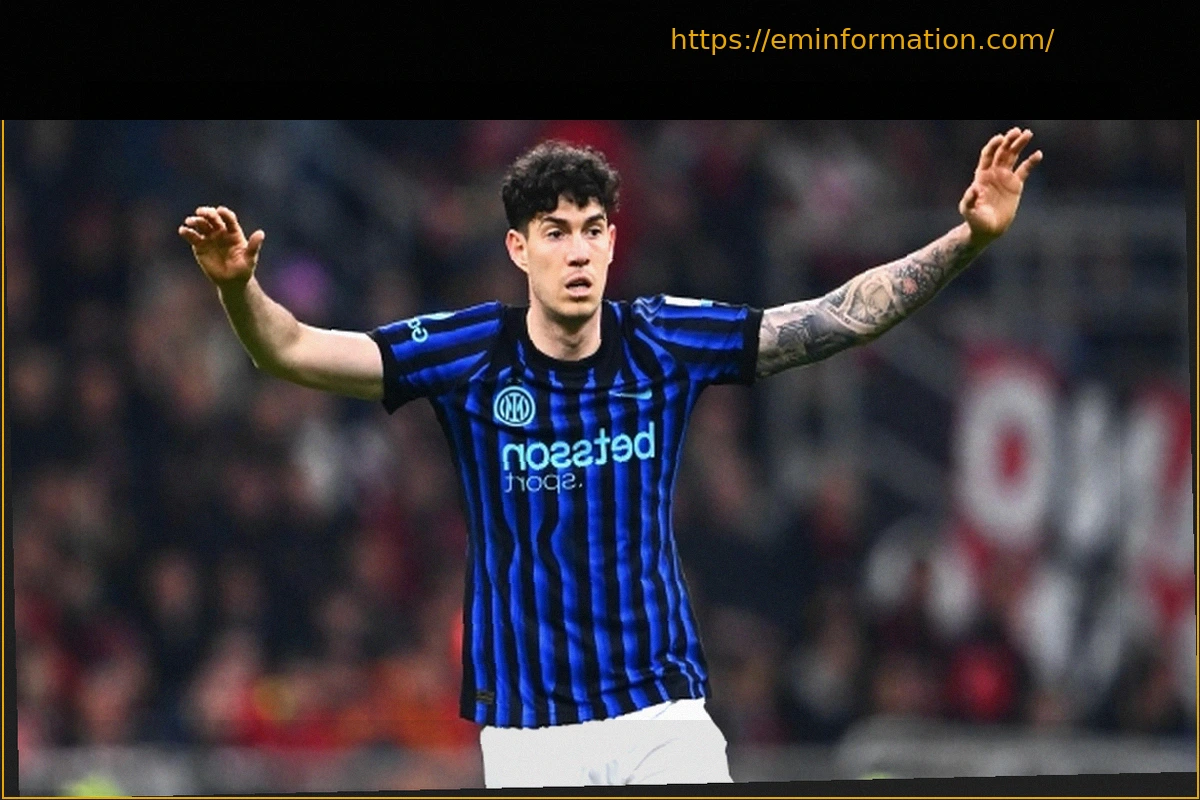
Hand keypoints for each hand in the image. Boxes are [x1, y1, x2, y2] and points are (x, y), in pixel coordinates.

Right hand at [178, 206, 264, 286]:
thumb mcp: (250, 259)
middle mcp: (221, 232)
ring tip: (190, 221)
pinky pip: (193, 237)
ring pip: (201, 225)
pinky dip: (187, 232)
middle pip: (213, 218)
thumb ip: (254, 246)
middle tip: (201, 212)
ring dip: (195, 221)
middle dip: (207, 213)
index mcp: (234, 233)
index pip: (229, 219)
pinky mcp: (200, 246)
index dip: (225, 214)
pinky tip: (183, 230)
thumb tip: (261, 233)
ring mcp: (209, 238)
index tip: (220, 211)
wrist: (231, 282)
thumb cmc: (243, 270)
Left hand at [958, 127, 1042, 245]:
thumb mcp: (969, 210)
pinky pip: (1024, 170)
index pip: (987, 156)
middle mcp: (993, 173)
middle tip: (1017, 131)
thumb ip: (969, 200)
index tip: (1000, 138)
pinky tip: (1038, 154)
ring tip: (1027, 134)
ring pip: (1013, 157)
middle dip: (1009, 141)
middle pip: (1002, 152)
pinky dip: (1031, 162)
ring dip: (1019, 145)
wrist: (988, 230)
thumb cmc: (975, 220)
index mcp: (981, 176)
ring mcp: (1005, 178)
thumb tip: (973, 189)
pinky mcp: (1015, 185)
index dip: (993, 146)